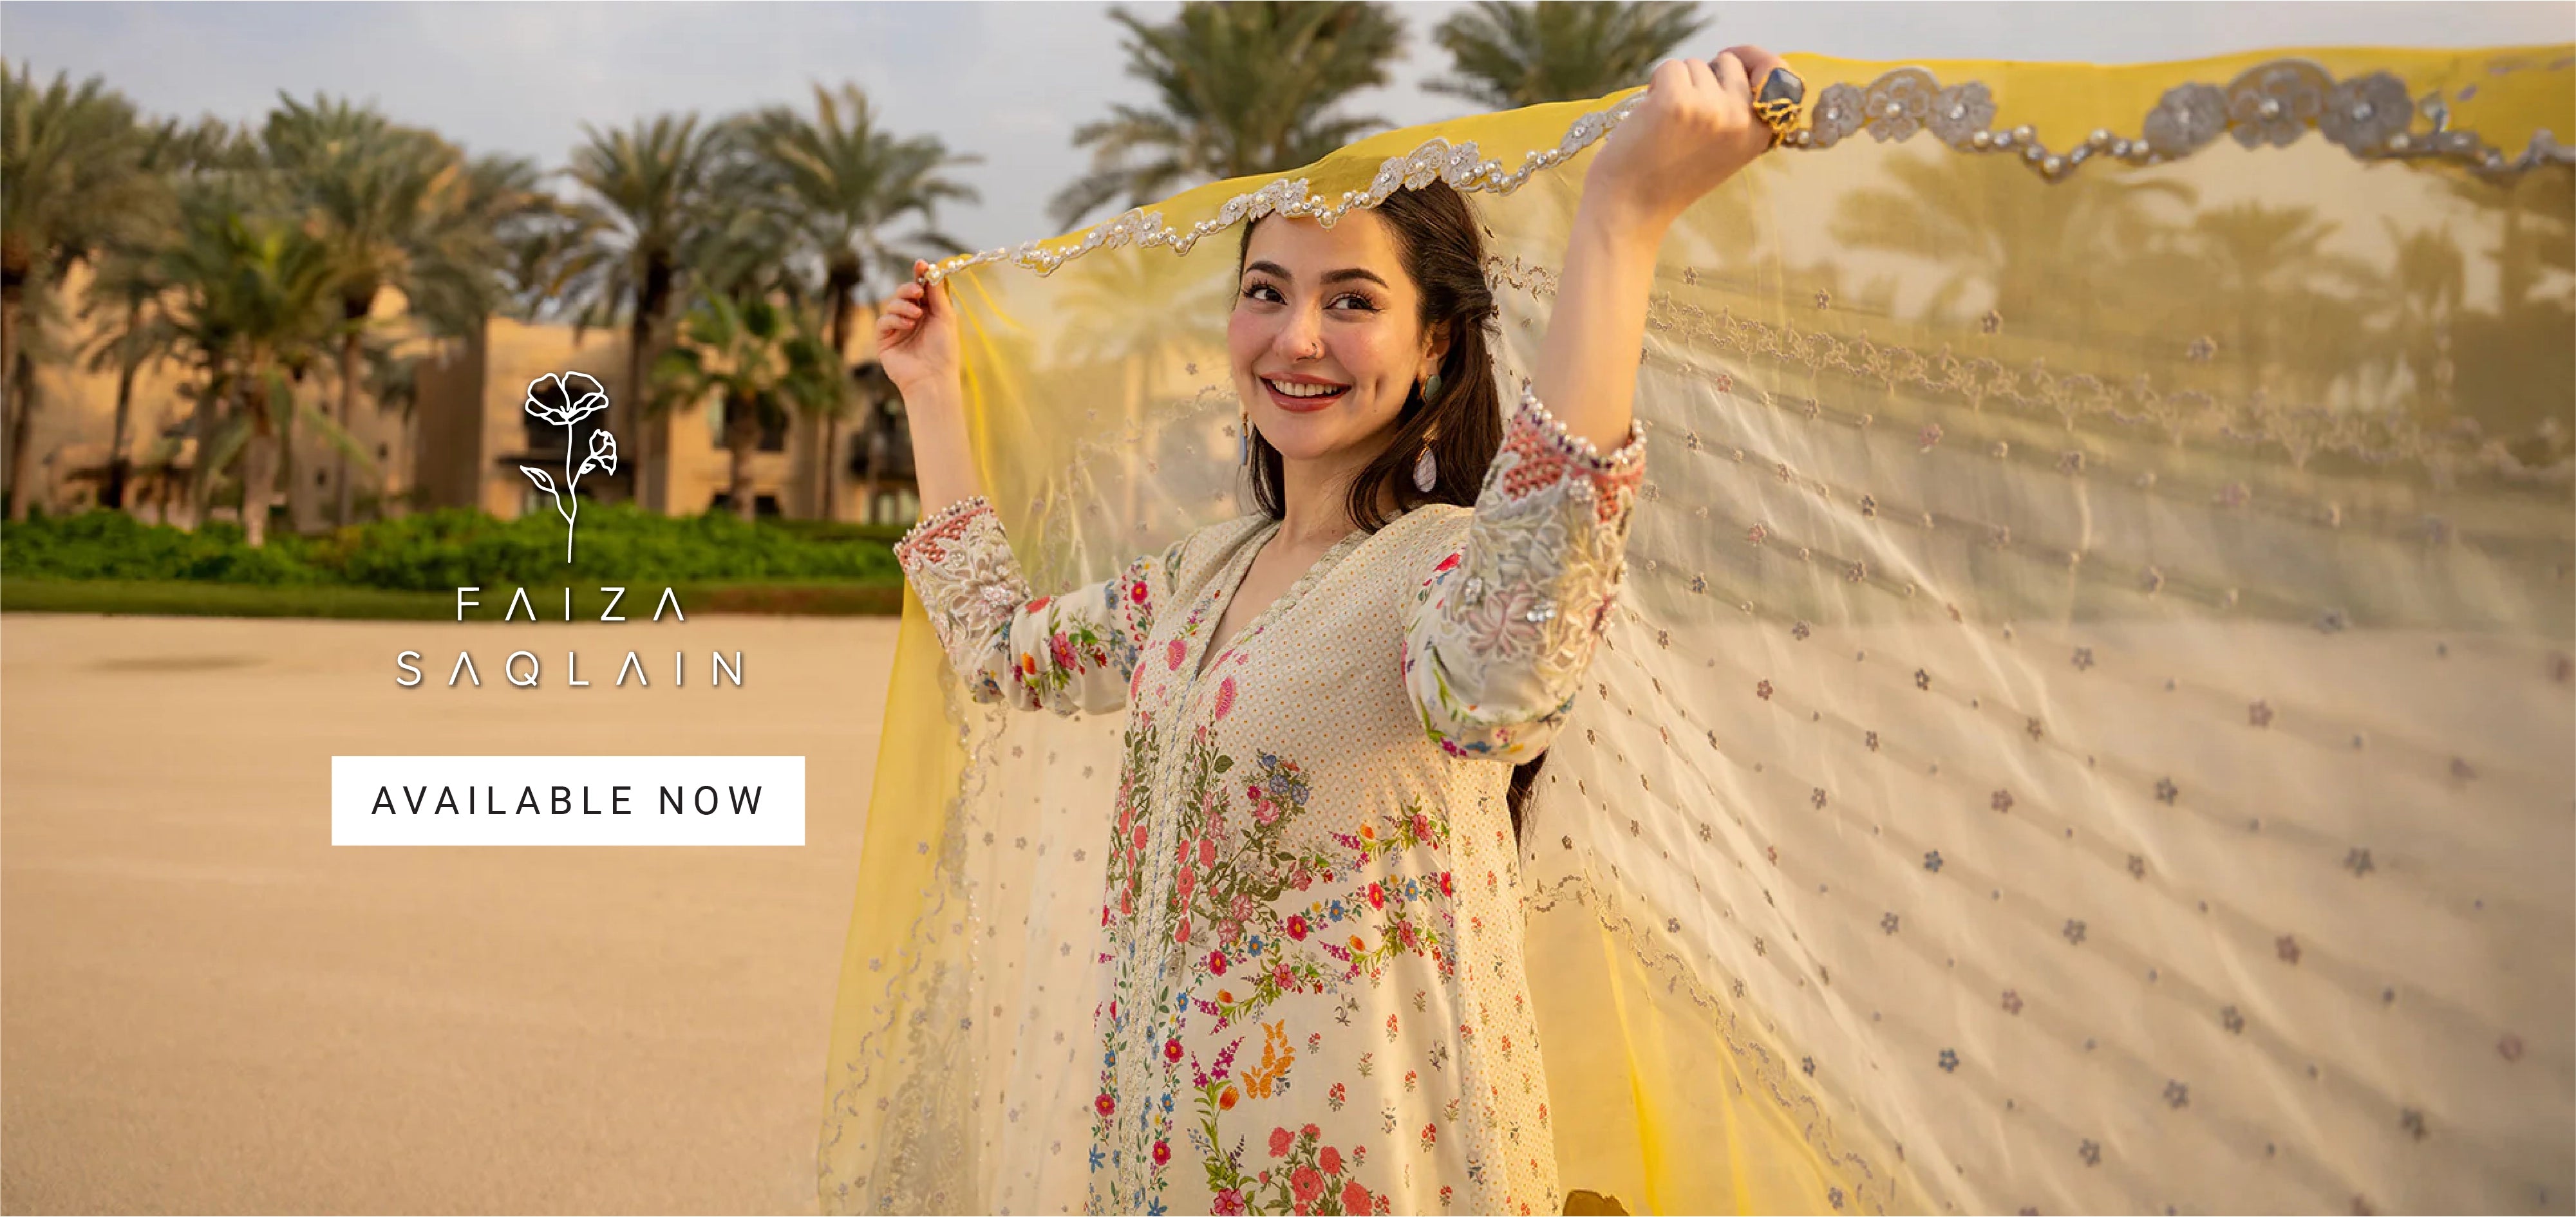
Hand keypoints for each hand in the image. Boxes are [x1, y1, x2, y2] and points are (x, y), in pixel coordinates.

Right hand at [874, 258, 960, 397]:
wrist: (933, 378)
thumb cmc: (944, 351)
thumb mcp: (945, 317)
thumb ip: (937, 294)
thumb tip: (931, 269)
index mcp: (928, 313)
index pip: (920, 289)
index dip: (919, 276)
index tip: (920, 264)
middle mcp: (912, 319)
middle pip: (903, 293)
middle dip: (909, 289)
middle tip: (917, 292)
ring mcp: (897, 329)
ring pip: (892, 305)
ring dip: (903, 306)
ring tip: (916, 316)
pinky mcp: (885, 340)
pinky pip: (883, 321)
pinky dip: (894, 319)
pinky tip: (907, 325)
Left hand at [1583, 45, 1789, 231]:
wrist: (1633, 207)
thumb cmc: (1672, 176)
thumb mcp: (1724, 149)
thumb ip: (1738, 112)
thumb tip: (1735, 62)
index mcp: (1759, 133)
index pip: (1778, 72)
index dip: (1754, 57)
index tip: (1734, 58)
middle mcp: (1740, 119)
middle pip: (1728, 63)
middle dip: (1704, 77)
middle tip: (1685, 114)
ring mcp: (1709, 109)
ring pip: (1695, 65)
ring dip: (1676, 85)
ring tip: (1665, 124)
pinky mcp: (1676, 101)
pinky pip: (1669, 67)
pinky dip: (1654, 85)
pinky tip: (1650, 117)